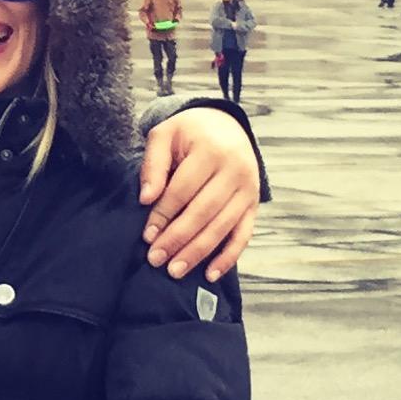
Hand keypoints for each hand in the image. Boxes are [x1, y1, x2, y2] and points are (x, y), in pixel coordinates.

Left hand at [140, 107, 259, 280]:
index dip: (164, 214)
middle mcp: (235, 170)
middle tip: (156, 259)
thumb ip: (153, 164)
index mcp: (211, 150)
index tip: (147, 235)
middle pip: (203, 212)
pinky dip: (228, 257)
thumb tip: (146, 199)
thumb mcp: (165, 135)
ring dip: (198, 252)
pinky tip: (210, 274)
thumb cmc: (190, 133)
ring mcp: (248, 190)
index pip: (183, 190)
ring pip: (222, 227)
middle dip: (178, 239)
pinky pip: (243, 235)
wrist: (227, 125)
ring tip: (175, 270)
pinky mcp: (254, 205)